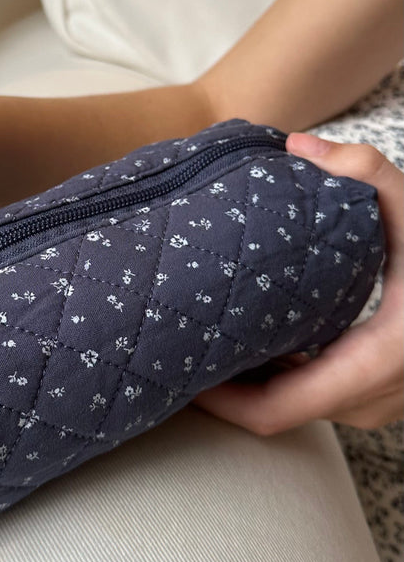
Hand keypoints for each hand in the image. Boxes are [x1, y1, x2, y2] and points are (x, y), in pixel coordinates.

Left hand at [190, 132, 403, 434]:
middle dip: (226, 391)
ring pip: (300, 409)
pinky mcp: (385, 394)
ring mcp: (385, 404)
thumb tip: (298, 146)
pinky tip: (255, 341)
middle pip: (278, 415)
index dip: (221, 402)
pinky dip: (285, 377)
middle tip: (178, 351)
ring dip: (255, 384)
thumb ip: (368, 171)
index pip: (276, 411)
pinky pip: (320, 398)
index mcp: (378, 362)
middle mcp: (378, 398)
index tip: (180, 372)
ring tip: (206, 342)